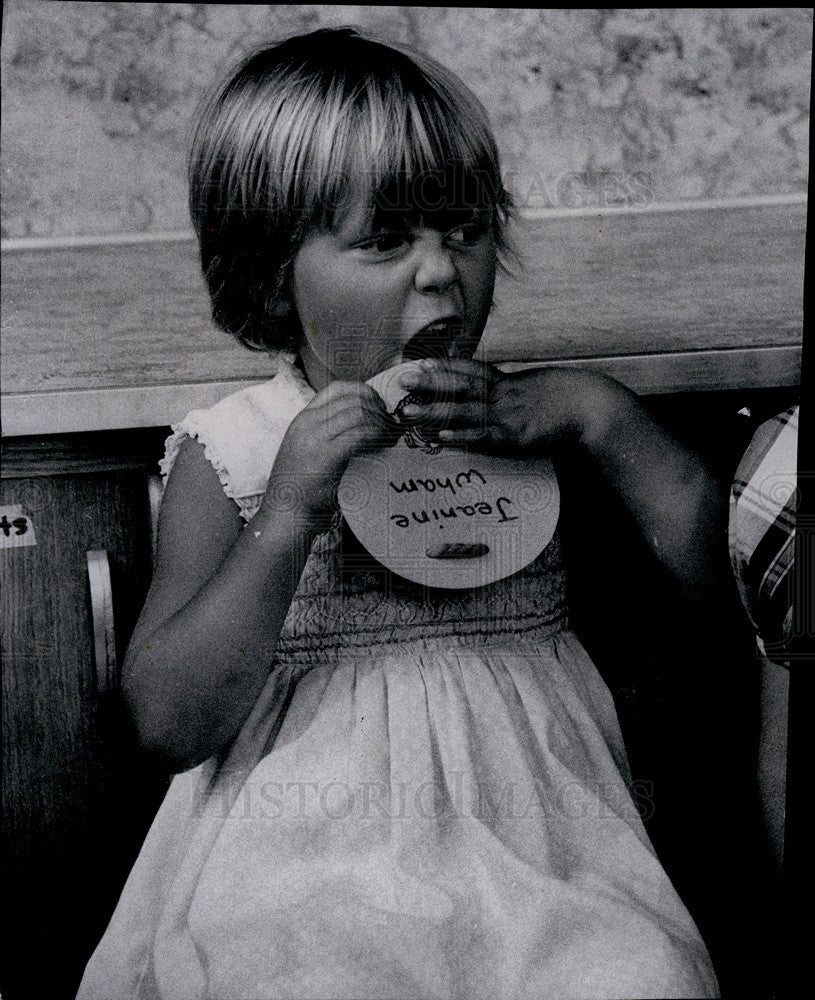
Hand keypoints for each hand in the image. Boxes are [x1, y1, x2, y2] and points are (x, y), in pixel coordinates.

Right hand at [264, 382, 398, 521]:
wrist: (286, 513)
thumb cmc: (301, 488)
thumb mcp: (309, 450)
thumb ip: (329, 434)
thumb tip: (363, 424)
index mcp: (303, 419)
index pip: (337, 388)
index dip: (363, 392)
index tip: (378, 407)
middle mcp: (307, 422)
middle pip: (352, 398)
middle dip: (378, 408)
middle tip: (391, 424)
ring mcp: (315, 437)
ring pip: (359, 412)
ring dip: (380, 423)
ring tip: (390, 437)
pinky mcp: (326, 455)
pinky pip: (360, 434)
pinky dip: (377, 436)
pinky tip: (383, 446)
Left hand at [396, 359, 622, 455]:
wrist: (588, 407)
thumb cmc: (563, 399)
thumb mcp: (533, 386)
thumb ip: (510, 388)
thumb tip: (493, 389)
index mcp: (505, 381)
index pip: (467, 370)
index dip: (441, 367)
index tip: (417, 363)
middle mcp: (502, 394)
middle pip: (459, 385)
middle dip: (429, 382)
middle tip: (402, 380)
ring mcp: (506, 415)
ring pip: (464, 411)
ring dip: (434, 411)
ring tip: (410, 412)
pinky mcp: (513, 437)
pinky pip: (482, 437)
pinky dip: (461, 436)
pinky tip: (442, 437)